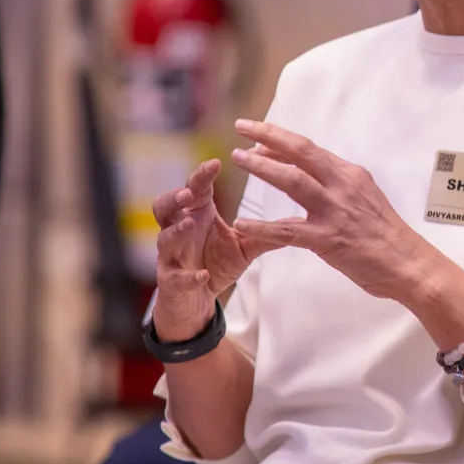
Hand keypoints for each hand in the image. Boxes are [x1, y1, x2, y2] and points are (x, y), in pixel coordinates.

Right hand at [151, 158, 283, 342]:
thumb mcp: (245, 247)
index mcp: (198, 215)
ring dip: (176, 231)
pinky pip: (175, 277)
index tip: (216, 162)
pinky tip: (202, 275)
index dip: (201, 175)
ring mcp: (172, 256)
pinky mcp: (171, 282)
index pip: (195, 189)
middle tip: (189, 193)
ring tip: (190, 224)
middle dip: (174, 198)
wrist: (198, 300)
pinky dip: (188, 276)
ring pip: (164, 239)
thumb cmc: (216, 263)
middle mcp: (179, 231)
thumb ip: (266, 232)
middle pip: (166, 207)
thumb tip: (298, 218)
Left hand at [226, 120, 428, 300]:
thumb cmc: (388, 236)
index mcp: (351, 175)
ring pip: (292, 180)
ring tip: (239, 159)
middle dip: (269, 136)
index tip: (258, 136)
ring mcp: (335, 211)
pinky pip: (288, 230)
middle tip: (242, 127)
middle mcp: (343, 185)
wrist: (409, 264)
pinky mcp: (328, 239)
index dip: (281, 139)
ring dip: (263, 167)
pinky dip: (262, 226)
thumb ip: (341, 187)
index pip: (310, 150)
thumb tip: (315, 178)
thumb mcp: (367, 198)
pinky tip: (241, 223)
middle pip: (301, 151)